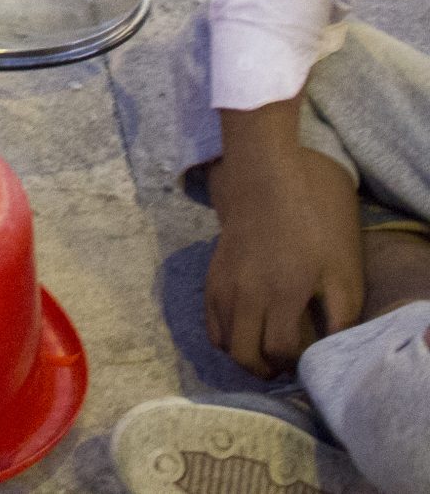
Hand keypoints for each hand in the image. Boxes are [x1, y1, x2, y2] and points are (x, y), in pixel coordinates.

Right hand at [205, 143, 366, 378]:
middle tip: (283, 367)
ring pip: (224, 342)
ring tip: (265, 352)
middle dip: (266, 370)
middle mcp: (246, 295)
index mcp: (282, 293)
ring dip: (244, 356)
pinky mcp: (211, 277)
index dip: (294, 364)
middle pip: (245, 354)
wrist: (265, 183)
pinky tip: (244, 332)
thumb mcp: (341, 266)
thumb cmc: (311, 222)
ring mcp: (224, 287)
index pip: (280, 350)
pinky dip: (224, 338)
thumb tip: (335, 346)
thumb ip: (342, 312)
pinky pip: (210, 323)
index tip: (305, 361)